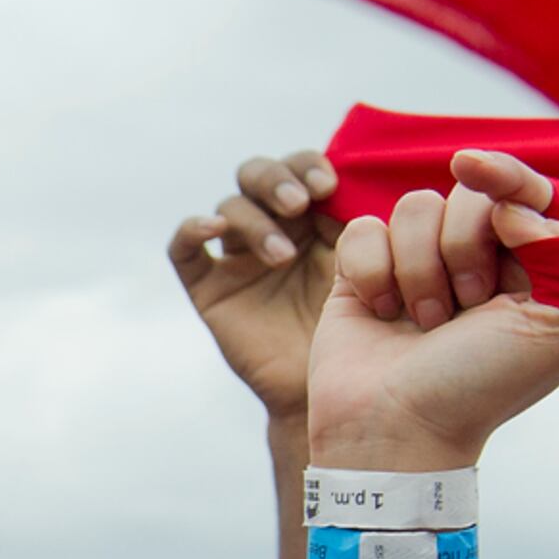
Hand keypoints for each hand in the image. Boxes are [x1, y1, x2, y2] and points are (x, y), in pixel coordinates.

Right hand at [165, 147, 342, 424]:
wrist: (338, 391)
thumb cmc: (369, 329)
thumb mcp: (375, 266)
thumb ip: (367, 222)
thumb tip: (364, 175)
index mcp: (316, 218)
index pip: (300, 168)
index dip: (308, 166)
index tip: (329, 186)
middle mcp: (275, 230)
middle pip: (258, 176)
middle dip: (276, 181)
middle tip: (299, 204)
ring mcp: (239, 259)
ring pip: (229, 207)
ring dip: (255, 222)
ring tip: (283, 256)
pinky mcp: (209, 288)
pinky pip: (183, 250)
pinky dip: (192, 229)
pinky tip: (214, 229)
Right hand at [307, 150, 558, 472]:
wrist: (397, 428)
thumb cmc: (480, 387)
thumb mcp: (555, 328)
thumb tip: (515, 208)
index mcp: (531, 265)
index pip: (528, 192)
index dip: (506, 173)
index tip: (475, 170)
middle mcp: (477, 257)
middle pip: (468, 195)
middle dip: (462, 247)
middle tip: (467, 304)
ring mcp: (418, 262)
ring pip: (414, 207)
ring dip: (418, 269)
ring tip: (423, 320)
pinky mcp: (363, 271)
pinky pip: (364, 229)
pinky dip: (371, 271)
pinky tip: (381, 311)